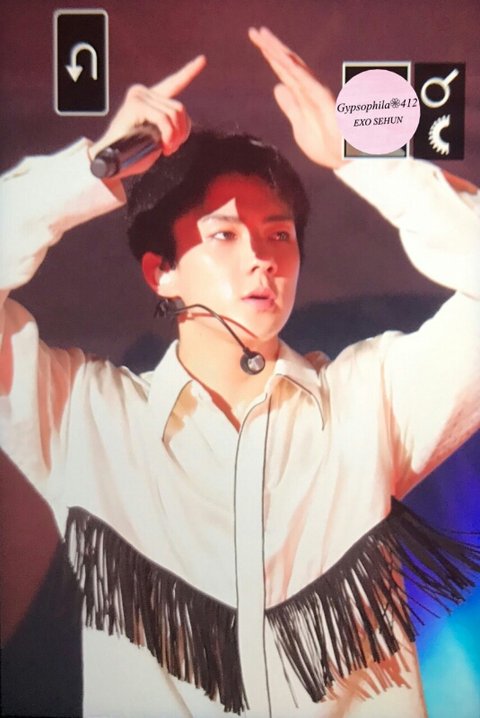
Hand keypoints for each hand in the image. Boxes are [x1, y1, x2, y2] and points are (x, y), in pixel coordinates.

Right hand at [88, 55, 205, 179]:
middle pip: (179, 108)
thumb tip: (183, 125)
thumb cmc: (133, 152)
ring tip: (167, 149)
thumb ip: (170, 126)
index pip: (174, 83)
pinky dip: (169, 135)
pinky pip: (164, 119)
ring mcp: (138, 96)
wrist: (112, 161)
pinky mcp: (135, 105)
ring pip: (174, 113)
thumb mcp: (157, 137)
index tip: (202, 60)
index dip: (189, 72)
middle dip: (182, 132)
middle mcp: (143, 92)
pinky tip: (163, 147)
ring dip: (175, 137)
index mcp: (150, 98)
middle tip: (172, 148)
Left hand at [249, 27, 344, 168]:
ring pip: (295, 68)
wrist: (344, 162)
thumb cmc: (327, 145)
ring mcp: (317, 94)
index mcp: (303, 95)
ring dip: (279, 52)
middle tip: (254, 31)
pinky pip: (307, 84)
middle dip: (270, 47)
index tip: (256, 38)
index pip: (283, 71)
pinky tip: (283, 60)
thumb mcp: (300, 125)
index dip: (270, 55)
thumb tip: (278, 87)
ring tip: (263, 37)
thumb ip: (290, 106)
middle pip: (287, 64)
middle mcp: (310, 89)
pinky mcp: (325, 103)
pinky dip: (296, 71)